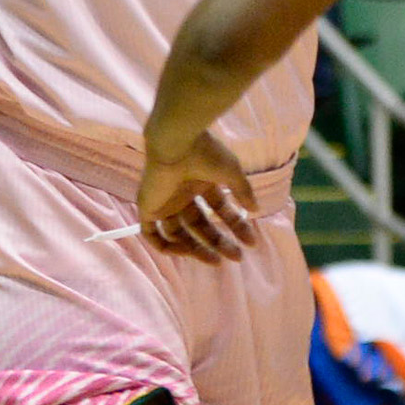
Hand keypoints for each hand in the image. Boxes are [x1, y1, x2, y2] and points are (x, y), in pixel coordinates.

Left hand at [138, 130, 257, 263]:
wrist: (177, 143)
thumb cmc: (206, 154)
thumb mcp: (232, 172)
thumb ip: (243, 192)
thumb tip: (255, 210)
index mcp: (201, 181)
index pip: (219, 209)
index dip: (235, 225)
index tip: (251, 241)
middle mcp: (183, 193)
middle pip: (201, 225)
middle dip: (219, 241)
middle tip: (237, 257)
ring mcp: (165, 202)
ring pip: (179, 234)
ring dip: (196, 249)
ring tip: (216, 261)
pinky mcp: (148, 208)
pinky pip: (153, 235)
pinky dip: (167, 247)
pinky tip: (188, 253)